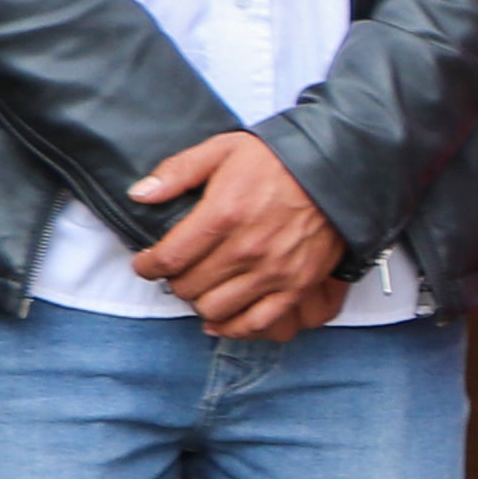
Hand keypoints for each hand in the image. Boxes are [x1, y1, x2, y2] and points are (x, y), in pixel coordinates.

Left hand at [125, 127, 347, 338]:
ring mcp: (273, 272)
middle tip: (178, 271)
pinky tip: (221, 320)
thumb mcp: (222, 150)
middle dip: (175, 281)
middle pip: (189, 287)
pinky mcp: (296, 286)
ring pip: (216, 309)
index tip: (147, 264)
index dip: (148, 266)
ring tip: (201, 289)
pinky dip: (233, 327)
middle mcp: (246, 249)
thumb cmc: (279, 160)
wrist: (336, 170)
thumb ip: (177, 172)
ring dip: (201, 302)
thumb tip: (140, 194)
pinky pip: (257, 322)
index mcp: (222, 215)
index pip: (169, 258)